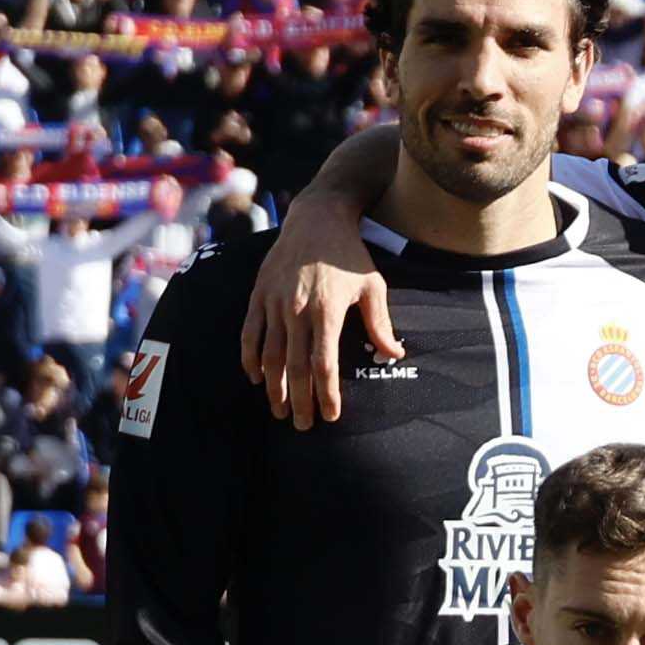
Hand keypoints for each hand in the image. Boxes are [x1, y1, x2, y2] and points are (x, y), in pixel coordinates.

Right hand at [240, 207, 393, 425]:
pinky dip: (250, 357)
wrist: (316, 218)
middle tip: (304, 425)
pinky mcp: (259, 294)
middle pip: (294, 366)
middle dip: (299, 400)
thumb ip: (381, 324)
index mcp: (327, 311)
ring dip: (273, 386)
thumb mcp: (374, 286)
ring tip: (279, 410)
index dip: (326, 393)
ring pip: (269, 354)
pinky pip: (250, 332)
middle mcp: (296, 309)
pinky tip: (256, 377)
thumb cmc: (351, 255)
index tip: (331, 415)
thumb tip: (395, 354)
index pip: (324, 363)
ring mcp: (274, 302)